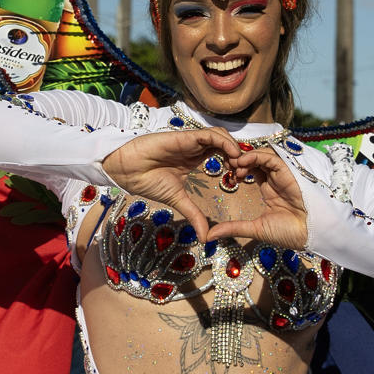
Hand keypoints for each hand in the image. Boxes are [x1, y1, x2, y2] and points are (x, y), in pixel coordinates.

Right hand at [101, 128, 244, 242]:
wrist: (128, 170)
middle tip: (245, 172)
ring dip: (234, 147)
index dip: (235, 164)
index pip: (222, 155)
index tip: (241, 179)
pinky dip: (224, 142)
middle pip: (225, 144)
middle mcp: (195, 148)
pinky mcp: (186, 136)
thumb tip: (205, 238)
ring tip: (241, 164)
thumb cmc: (148, 181)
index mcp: (195, 159)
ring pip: (220, 136)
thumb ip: (194, 214)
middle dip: (239, 155)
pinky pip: (210, 134)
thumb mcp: (178, 200)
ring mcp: (191, 141)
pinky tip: (232, 154)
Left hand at [205, 147, 307, 247]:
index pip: (251, 171)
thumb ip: (234, 228)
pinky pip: (271, 157)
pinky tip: (243, 162)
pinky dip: (256, 156)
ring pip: (262, 156)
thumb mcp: (255, 229)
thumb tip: (209, 235)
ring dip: (246, 157)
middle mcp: (275, 180)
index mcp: (268, 190)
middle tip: (225, 165)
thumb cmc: (288, 234)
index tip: (225, 174)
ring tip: (233, 165)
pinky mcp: (288, 171)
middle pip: (255, 160)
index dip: (237, 169)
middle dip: (239, 160)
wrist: (309, 234)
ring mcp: (281, 175)